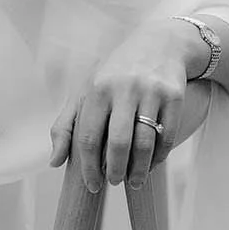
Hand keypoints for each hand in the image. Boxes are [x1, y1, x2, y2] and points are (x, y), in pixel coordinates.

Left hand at [50, 18, 213, 192]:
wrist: (160, 43)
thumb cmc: (115, 74)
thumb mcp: (86, 92)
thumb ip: (65, 126)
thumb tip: (55, 162)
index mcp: (97, 90)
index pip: (89, 138)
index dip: (89, 168)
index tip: (93, 186)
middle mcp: (123, 89)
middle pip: (119, 143)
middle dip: (116, 171)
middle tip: (115, 182)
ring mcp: (150, 92)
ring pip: (145, 143)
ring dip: (139, 169)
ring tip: (134, 181)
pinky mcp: (174, 96)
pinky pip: (167, 135)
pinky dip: (159, 156)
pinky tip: (152, 164)